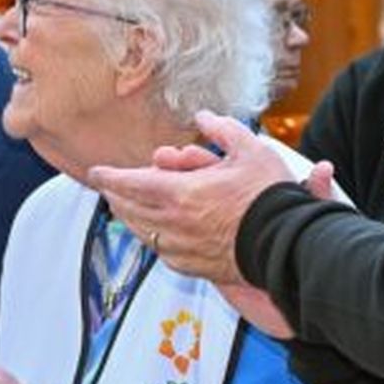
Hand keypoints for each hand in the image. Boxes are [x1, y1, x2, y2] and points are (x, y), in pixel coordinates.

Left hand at [87, 111, 295, 287]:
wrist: (288, 246)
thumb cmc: (270, 198)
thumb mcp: (251, 151)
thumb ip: (223, 129)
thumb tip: (204, 116)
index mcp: (181, 193)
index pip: (130, 184)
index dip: (108, 177)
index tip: (95, 172)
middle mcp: (174, 223)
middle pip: (128, 209)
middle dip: (115, 195)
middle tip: (109, 186)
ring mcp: (180, 249)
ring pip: (141, 231)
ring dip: (130, 216)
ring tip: (125, 205)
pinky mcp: (191, 266)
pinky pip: (160, 250)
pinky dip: (151, 236)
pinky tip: (154, 230)